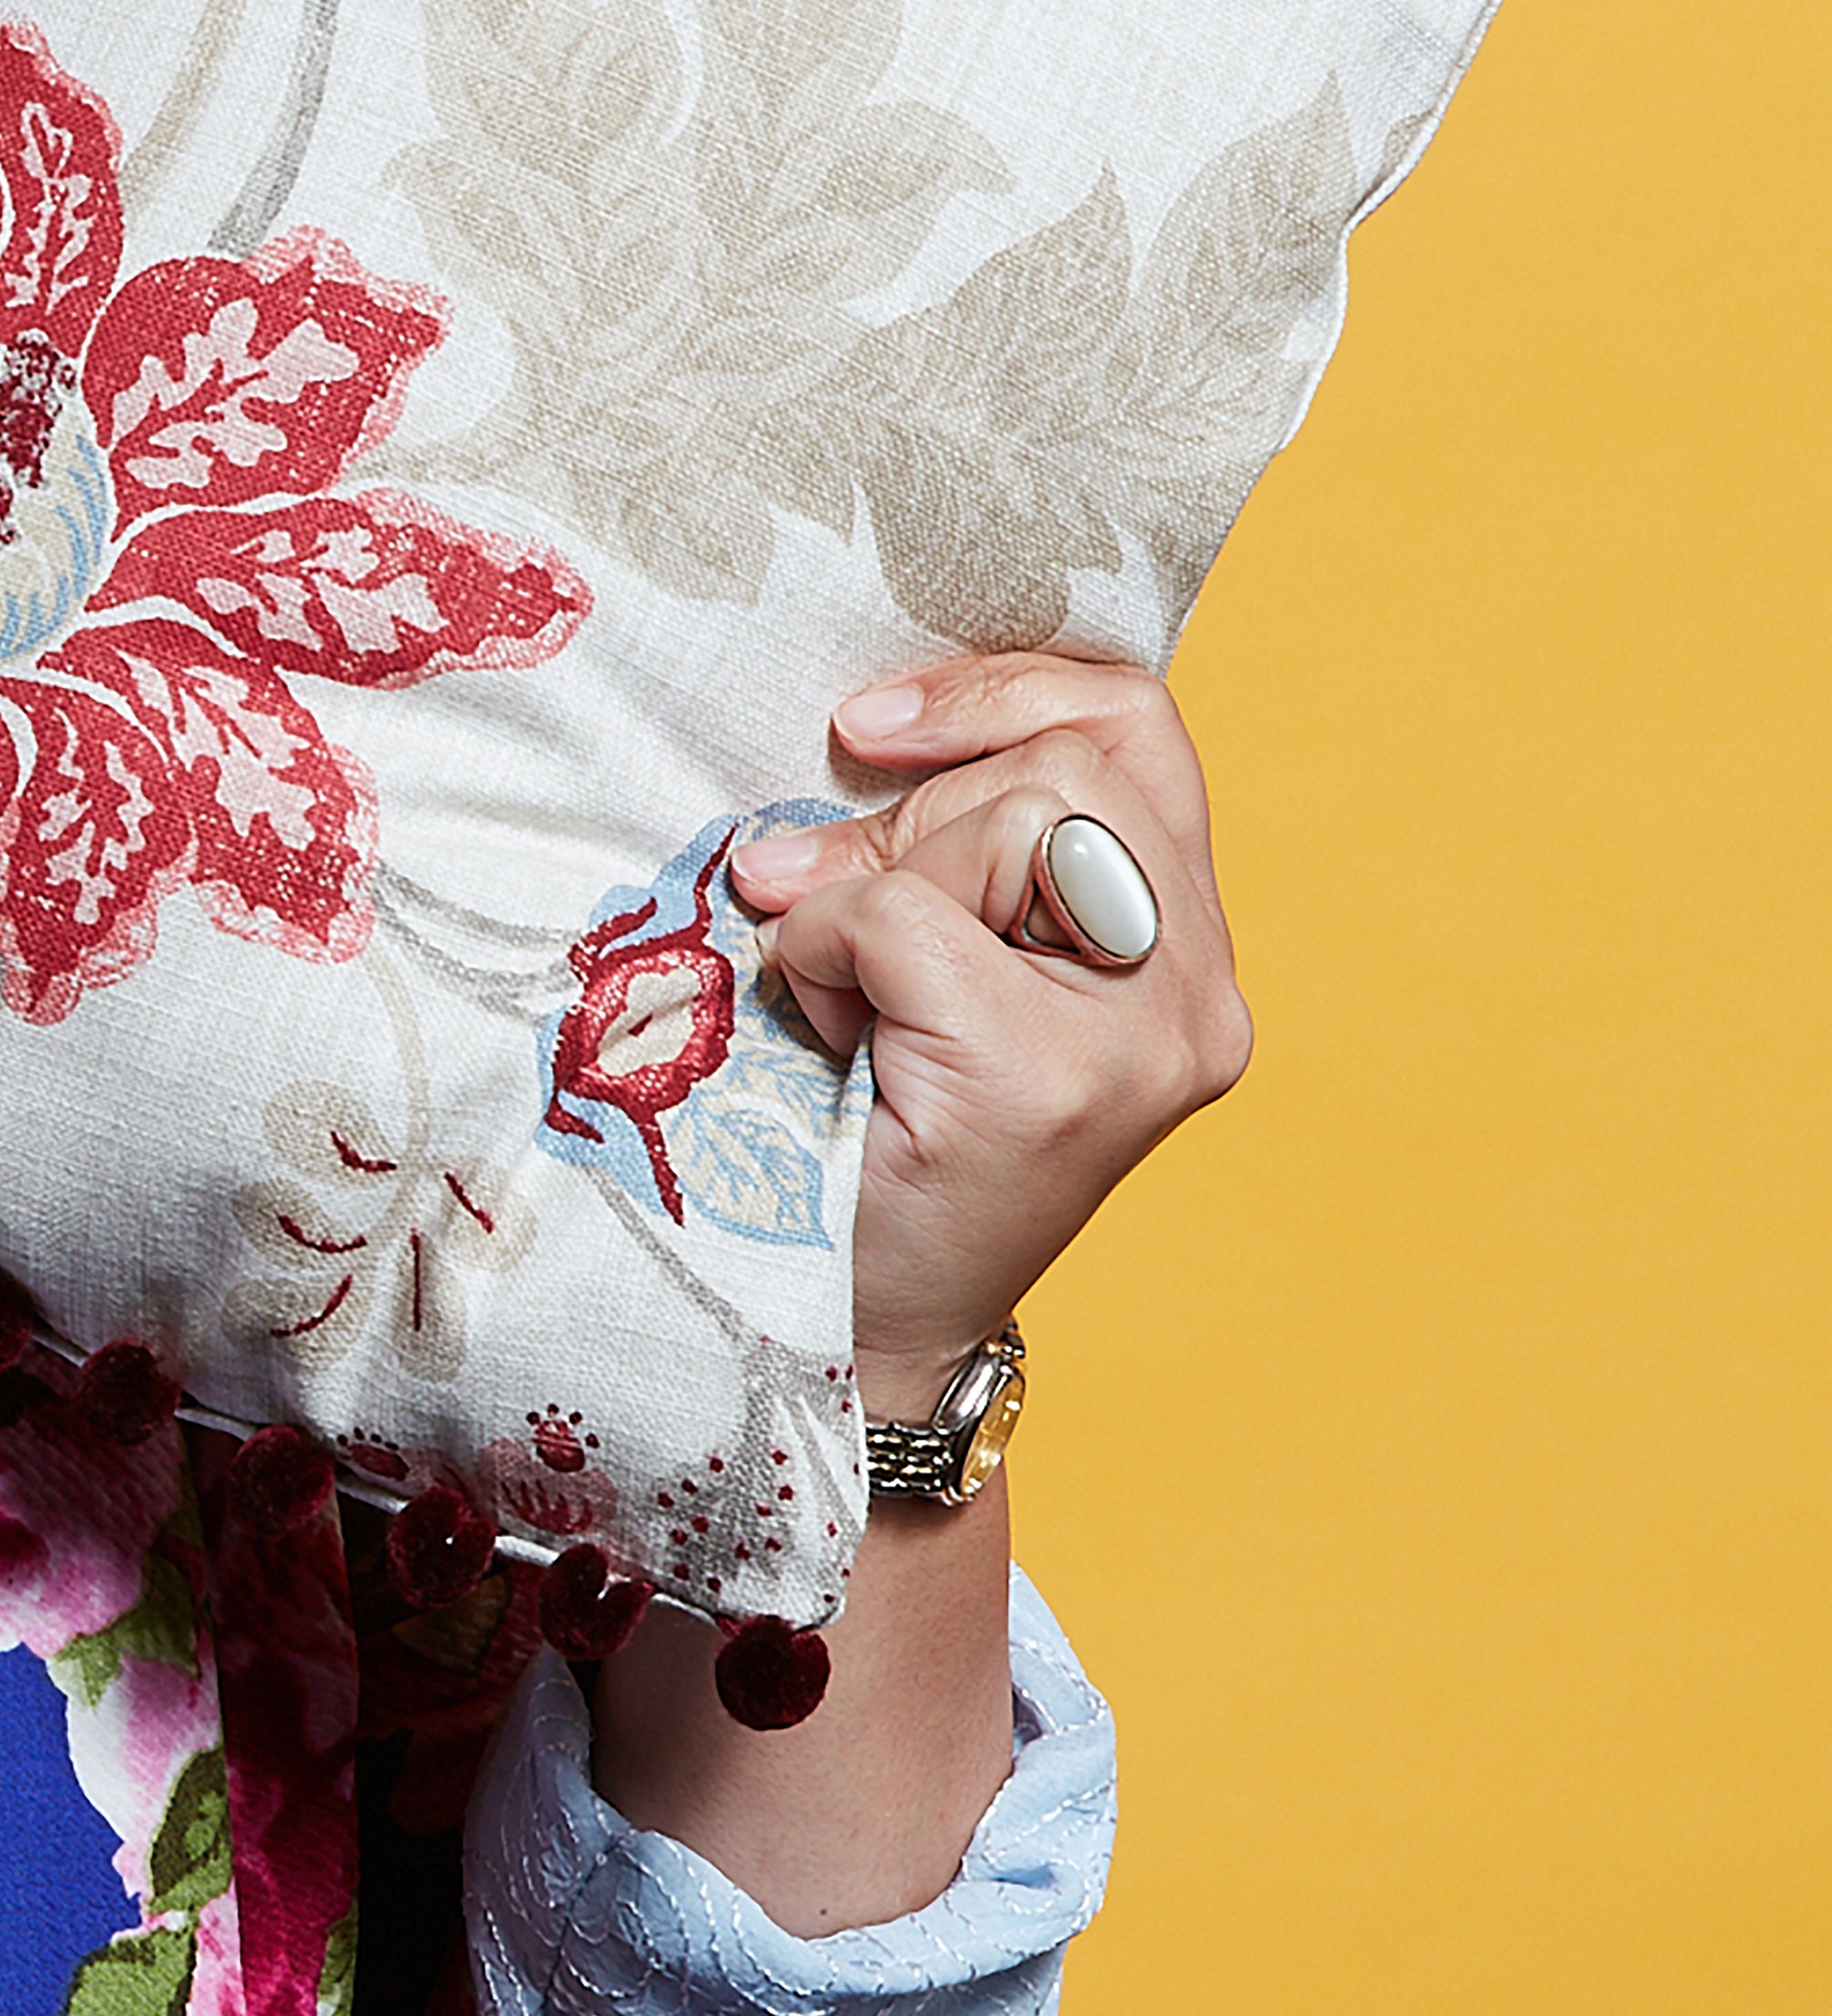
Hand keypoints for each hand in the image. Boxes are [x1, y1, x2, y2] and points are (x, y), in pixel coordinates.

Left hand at [730, 652, 1253, 1415]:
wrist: (855, 1326)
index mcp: (1185, 951)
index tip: (872, 724)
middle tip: (818, 893)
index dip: (1005, 689)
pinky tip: (822, 1029)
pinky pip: (906, 915)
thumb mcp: (936, 959)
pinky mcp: (1045, 1077)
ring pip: (1010, 821)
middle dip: (915, 808)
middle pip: (1067, 766)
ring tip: (835, 983)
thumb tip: (863, 730)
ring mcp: (1141, 1040)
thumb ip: (955, 850)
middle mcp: (1197, 995)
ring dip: (873, 881)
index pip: (1138, 729)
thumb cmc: (876, 1130)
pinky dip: (824, 949)